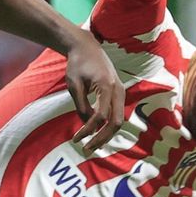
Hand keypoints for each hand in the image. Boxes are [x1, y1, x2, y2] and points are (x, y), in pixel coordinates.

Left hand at [65, 32, 126, 153]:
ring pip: (118, 121)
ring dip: (106, 135)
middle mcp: (118, 90)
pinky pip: (116, 114)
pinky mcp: (119, 94)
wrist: (87, 47)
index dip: (88, 130)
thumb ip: (81, 105)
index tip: (75, 139)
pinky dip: (107, 126)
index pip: (100, 116)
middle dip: (102, 139)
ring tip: (91, 146)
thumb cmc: (77, 64)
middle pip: (115, 122)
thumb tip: (88, 126)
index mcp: (106, 85)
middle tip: (86, 149)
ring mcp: (121, 92)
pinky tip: (96, 134)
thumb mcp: (74, 84)